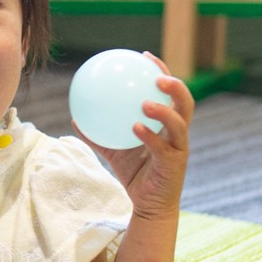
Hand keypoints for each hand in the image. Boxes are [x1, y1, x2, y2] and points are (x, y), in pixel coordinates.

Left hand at [76, 52, 193, 221]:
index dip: (163, 72)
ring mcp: (179, 150)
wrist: (148, 205)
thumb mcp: (113, 150)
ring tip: (145, 103)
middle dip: (176, 87)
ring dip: (164, 111)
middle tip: (157, 76)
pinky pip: (162, 148)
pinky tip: (134, 127)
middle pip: (186, 104)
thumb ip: (98, 133)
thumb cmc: (134, 174)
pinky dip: (150, 136)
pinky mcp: (175, 166)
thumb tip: (76, 116)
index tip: (146, 56)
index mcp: (167, 126)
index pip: (170, 94)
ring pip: (180, 125)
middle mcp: (178, 135)